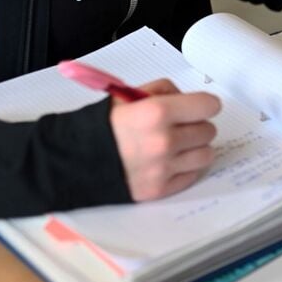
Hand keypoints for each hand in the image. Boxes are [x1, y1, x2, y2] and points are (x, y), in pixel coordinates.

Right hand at [110, 79, 221, 200]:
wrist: (72, 161)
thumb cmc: (101, 127)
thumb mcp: (127, 96)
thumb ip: (163, 92)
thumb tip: (188, 99)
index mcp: (157, 113)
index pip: (209, 106)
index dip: (204, 104)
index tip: (197, 107)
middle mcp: (164, 141)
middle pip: (209, 130)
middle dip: (196, 126)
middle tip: (178, 127)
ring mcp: (164, 168)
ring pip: (206, 154)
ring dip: (195, 148)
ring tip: (176, 146)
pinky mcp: (161, 189)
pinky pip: (193, 175)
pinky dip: (185, 168)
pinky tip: (168, 162)